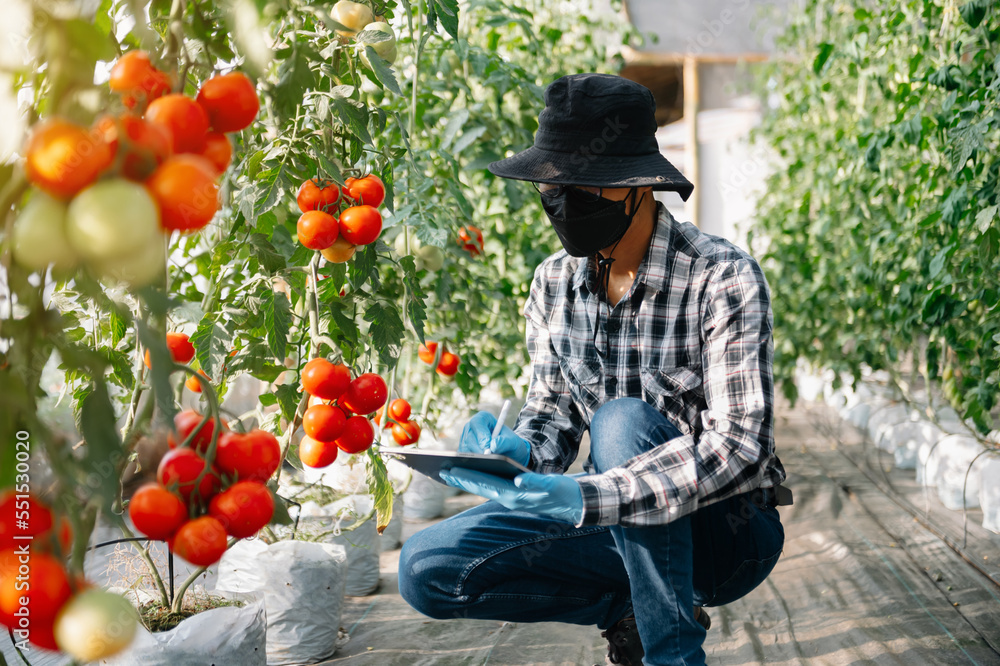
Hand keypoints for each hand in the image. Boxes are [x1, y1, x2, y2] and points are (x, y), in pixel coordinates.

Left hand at [439, 468, 582, 523]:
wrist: (577, 505)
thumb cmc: (565, 493)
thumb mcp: (552, 485)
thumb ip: (535, 482)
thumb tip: (519, 478)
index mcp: (517, 496)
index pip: (487, 485)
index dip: (468, 477)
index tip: (451, 470)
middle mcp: (511, 499)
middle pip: (482, 487)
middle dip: (462, 479)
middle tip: (442, 470)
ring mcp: (513, 499)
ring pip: (485, 488)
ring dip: (468, 480)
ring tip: (451, 471)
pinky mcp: (516, 497)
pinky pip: (493, 488)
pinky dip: (480, 481)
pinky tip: (473, 474)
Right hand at [458, 411, 530, 466]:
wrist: (510, 453)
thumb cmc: (511, 444)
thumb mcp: (513, 442)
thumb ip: (505, 442)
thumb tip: (493, 445)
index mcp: (483, 419)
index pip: (477, 423)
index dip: (481, 434)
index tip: (488, 446)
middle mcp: (472, 428)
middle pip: (469, 438)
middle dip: (478, 449)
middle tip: (488, 459)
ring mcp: (466, 440)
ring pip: (465, 449)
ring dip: (476, 457)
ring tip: (487, 463)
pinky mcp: (464, 452)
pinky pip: (463, 458)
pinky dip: (472, 463)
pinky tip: (482, 467)